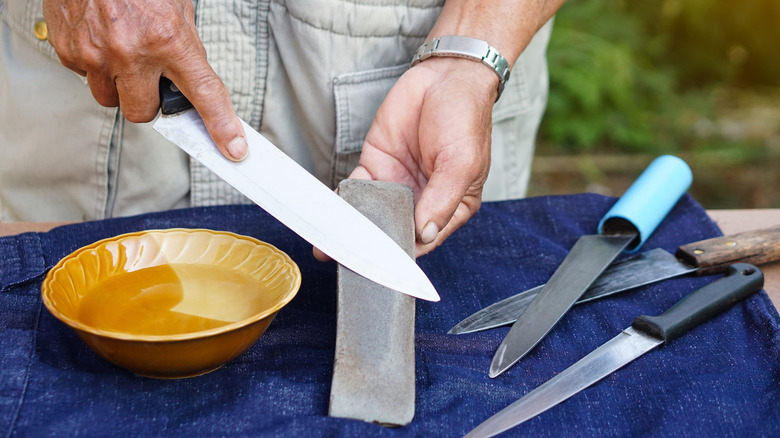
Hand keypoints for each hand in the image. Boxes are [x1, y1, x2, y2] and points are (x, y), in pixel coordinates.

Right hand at [42, 0, 246, 160]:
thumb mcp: (176, 7)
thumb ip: (183, 44)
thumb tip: (189, 74)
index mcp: (169, 39)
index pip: (204, 94)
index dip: (222, 126)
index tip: (234, 148)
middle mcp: (133, 52)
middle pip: (144, 112)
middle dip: (150, 102)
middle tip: (150, 79)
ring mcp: (97, 55)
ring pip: (111, 99)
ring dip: (120, 86)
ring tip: (122, 53)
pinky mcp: (70, 52)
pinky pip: (86, 77)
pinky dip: (95, 64)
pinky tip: (100, 39)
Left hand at [349, 57, 496, 257]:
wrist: (445, 75)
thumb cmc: (465, 117)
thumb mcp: (461, 163)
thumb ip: (442, 201)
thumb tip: (424, 233)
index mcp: (450, 207)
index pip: (423, 241)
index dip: (401, 253)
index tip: (378, 264)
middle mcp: (422, 200)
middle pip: (393, 232)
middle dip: (369, 245)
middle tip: (345, 258)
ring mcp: (397, 184)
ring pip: (371, 214)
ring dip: (351, 228)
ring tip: (327, 245)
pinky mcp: (376, 165)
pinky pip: (356, 189)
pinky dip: (343, 201)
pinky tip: (331, 212)